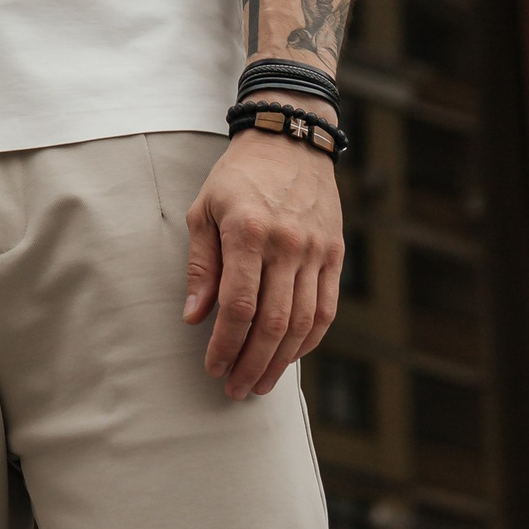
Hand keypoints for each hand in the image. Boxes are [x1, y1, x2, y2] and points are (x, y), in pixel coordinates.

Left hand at [184, 129, 344, 398]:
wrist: (289, 140)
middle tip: (235, 389)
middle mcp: (286, 244)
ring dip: (280, 362)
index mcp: (248, 231)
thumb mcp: (205, 209)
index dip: (225, 344)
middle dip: (251, 364)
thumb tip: (194, 317)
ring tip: (259, 384)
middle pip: (272, 323)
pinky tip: (290, 358)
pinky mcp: (335, 255)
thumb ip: (201, 265)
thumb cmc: (238, 177)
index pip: (238, 305)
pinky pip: (325, 310)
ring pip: (302, 324)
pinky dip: (308, 341)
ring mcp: (316, 252)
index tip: (213, 367)